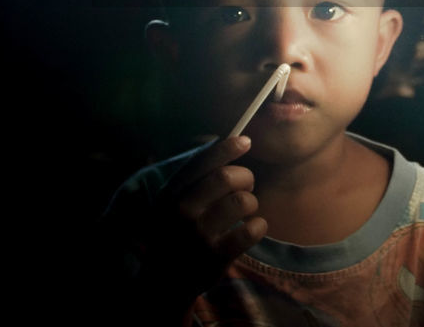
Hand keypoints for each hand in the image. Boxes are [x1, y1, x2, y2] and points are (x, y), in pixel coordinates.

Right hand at [139, 136, 267, 309]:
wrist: (164, 280)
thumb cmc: (174, 233)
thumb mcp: (169, 203)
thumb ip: (192, 178)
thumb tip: (224, 142)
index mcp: (170, 194)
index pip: (201, 162)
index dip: (227, 147)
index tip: (245, 141)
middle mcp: (182, 211)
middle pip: (226, 177)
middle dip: (245, 176)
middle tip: (247, 185)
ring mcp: (199, 235)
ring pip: (243, 202)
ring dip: (252, 202)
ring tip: (246, 210)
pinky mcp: (216, 256)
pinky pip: (252, 230)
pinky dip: (259, 225)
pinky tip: (252, 228)